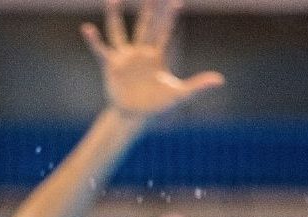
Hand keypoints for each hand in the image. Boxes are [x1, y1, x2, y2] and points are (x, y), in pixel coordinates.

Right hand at [81, 0, 222, 115]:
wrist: (135, 114)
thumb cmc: (157, 104)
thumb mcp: (179, 95)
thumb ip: (198, 86)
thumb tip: (220, 80)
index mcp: (158, 56)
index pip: (165, 32)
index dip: (170, 17)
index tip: (175, 1)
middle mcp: (141, 52)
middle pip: (145, 25)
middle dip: (149, 8)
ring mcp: (125, 57)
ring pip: (119, 32)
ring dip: (115, 17)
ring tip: (113, 0)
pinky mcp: (111, 66)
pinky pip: (101, 50)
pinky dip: (94, 41)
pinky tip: (87, 29)